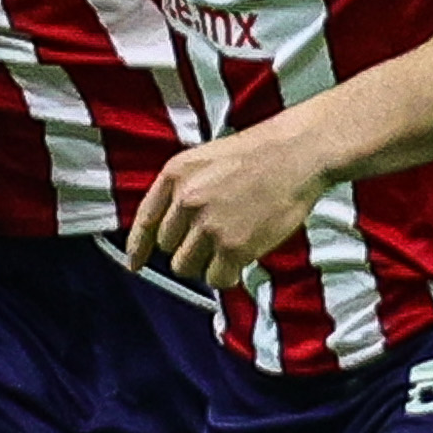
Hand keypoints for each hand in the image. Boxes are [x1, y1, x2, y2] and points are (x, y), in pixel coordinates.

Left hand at [125, 119, 329, 289]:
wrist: (297, 153)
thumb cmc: (259, 154)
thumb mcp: (206, 159)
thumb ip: (184, 190)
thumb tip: (173, 229)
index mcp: (176, 175)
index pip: (146, 220)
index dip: (137, 247)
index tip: (134, 264)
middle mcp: (187, 200)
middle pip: (168, 248)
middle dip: (187, 249)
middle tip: (215, 240)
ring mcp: (209, 225)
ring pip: (187, 267)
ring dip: (206, 264)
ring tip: (230, 246)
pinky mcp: (234, 247)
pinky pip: (217, 279)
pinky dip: (227, 276)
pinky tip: (241, 260)